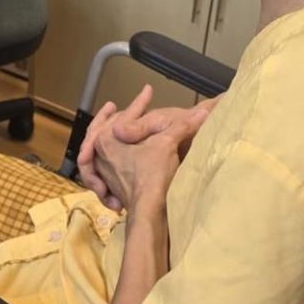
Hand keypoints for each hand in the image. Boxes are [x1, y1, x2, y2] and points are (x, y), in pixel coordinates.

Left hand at [76, 85, 208, 212]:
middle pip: (101, 130)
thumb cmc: (154, 175)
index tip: (149, 91)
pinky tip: (113, 152)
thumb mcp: (167, 144)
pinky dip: (106, 154)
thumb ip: (183, 125)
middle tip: (112, 106)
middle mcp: (98, 154)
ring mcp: (102, 170)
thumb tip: (204, 112)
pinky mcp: (109, 183)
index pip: (125, 116)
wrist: (150, 211)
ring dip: (104, 135)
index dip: (140, 102)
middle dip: (109, 117)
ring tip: (108, 128)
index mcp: (106, 139)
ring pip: (98, 147)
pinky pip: (102, 163)